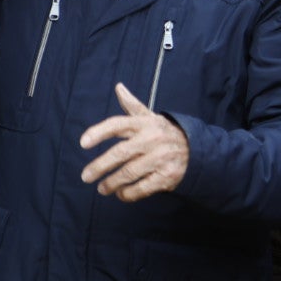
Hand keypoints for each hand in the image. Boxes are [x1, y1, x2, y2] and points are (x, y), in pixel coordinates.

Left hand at [79, 83, 188, 200]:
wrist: (196, 150)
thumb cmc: (165, 132)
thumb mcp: (150, 117)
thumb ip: (132, 105)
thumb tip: (118, 87)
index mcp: (145, 123)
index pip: (118, 125)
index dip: (99, 132)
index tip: (83, 142)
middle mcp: (152, 139)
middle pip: (120, 153)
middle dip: (100, 166)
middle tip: (86, 176)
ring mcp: (160, 159)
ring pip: (129, 173)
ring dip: (112, 183)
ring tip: (101, 188)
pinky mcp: (167, 176)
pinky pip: (142, 188)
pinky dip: (128, 194)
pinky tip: (120, 194)